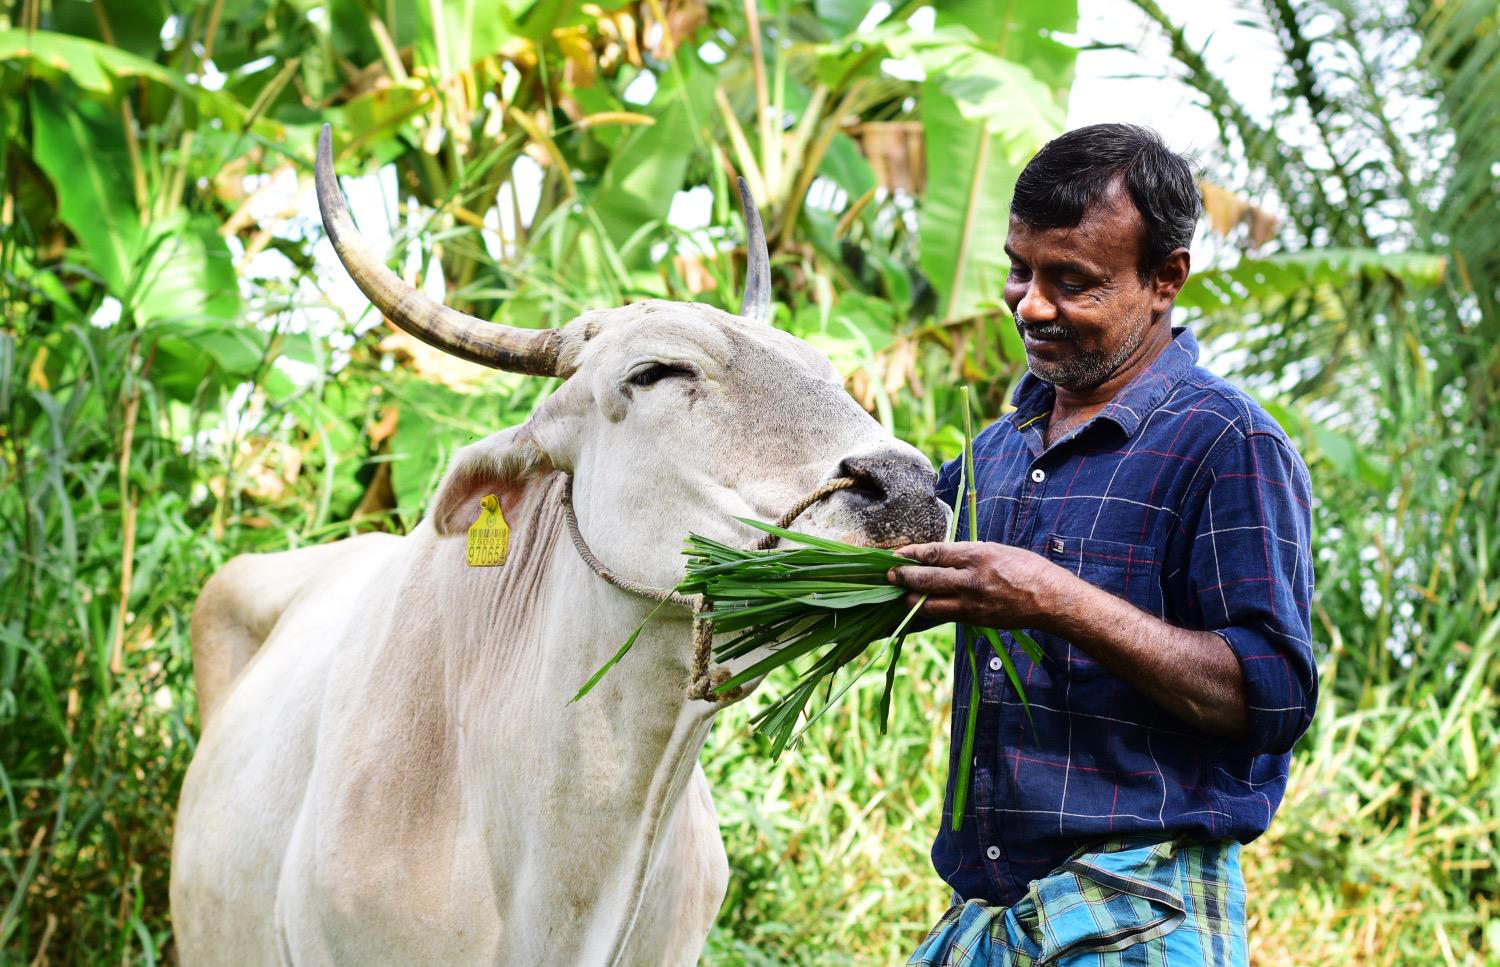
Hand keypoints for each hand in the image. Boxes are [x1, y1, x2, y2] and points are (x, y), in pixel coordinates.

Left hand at [886, 541, 1064, 628]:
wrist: (1050, 600)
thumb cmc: (1026, 568)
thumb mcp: (995, 549)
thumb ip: (966, 553)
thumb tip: (937, 556)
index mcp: (977, 556)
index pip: (934, 553)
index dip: (911, 553)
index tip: (897, 553)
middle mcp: (971, 580)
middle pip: (926, 579)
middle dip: (902, 576)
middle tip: (888, 574)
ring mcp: (971, 604)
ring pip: (929, 603)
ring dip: (911, 597)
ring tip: (901, 592)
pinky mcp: (974, 620)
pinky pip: (943, 615)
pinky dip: (928, 610)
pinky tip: (920, 606)